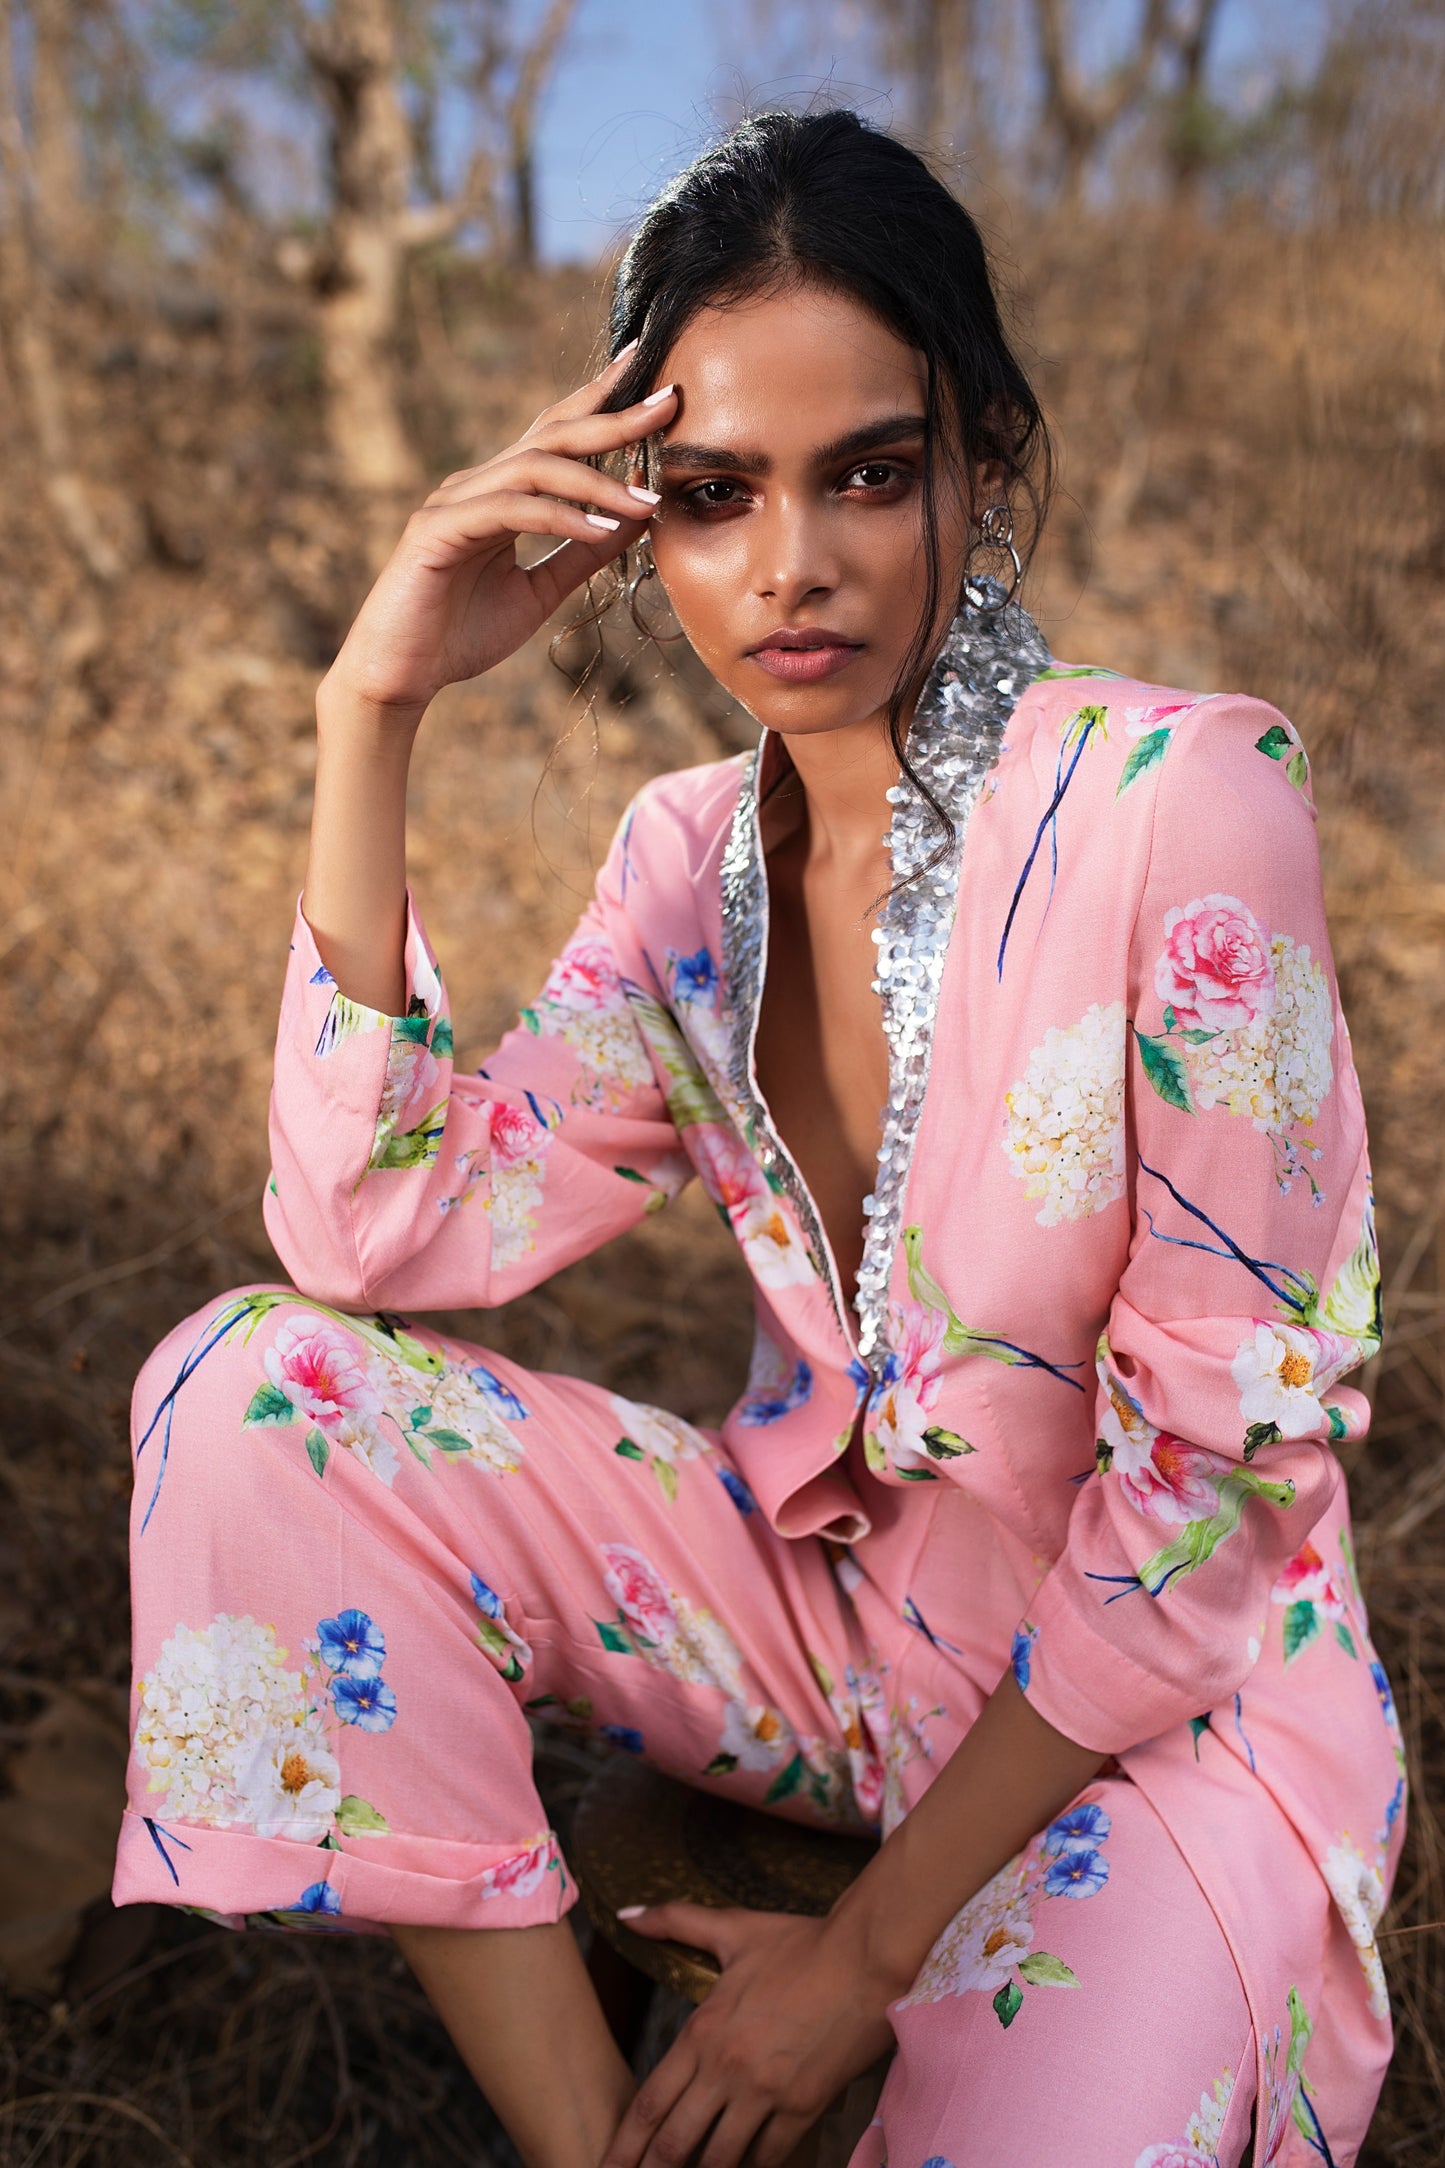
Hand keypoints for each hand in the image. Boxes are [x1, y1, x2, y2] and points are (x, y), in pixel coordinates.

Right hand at [320, 347, 677, 726]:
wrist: (402, 676)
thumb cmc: (461, 634)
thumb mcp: (540, 591)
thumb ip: (583, 553)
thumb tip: (638, 517)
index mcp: (499, 493)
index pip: (555, 434)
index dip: (601, 401)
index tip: (652, 380)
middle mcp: (476, 485)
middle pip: (551, 435)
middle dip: (612, 417)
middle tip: (665, 404)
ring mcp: (452, 503)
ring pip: (533, 468)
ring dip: (595, 481)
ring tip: (645, 501)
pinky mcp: (436, 530)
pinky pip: (508, 510)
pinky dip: (558, 517)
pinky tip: (598, 531)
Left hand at [602, 1902, 895, 2167]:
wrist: (867, 1956)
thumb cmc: (801, 1942)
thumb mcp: (734, 1929)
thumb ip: (675, 1922)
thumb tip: (626, 1913)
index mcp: (704, 2031)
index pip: (649, 2103)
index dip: (623, 2146)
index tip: (607, 2167)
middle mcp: (727, 2069)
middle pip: (675, 2143)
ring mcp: (766, 2094)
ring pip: (720, 2160)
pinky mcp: (804, 2107)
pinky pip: (769, 2157)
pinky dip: (753, 2165)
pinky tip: (745, 2165)